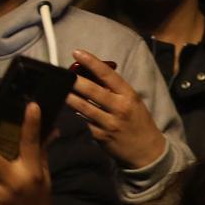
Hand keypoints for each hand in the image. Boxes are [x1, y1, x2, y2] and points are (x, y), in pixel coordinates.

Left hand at [66, 50, 167, 169]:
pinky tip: (65, 106)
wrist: (148, 151)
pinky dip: (74, 113)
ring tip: (57, 87)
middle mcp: (119, 108)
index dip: (92, 62)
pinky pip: (83, 121)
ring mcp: (109, 123)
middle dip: (75, 80)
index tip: (77, 52)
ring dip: (68, 96)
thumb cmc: (137, 121)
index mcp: (128, 95)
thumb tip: (90, 72)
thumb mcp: (132, 101)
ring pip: (83, 107)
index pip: (108, 74)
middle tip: (61, 72)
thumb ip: (114, 88)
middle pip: (93, 90)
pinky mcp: (100, 136)